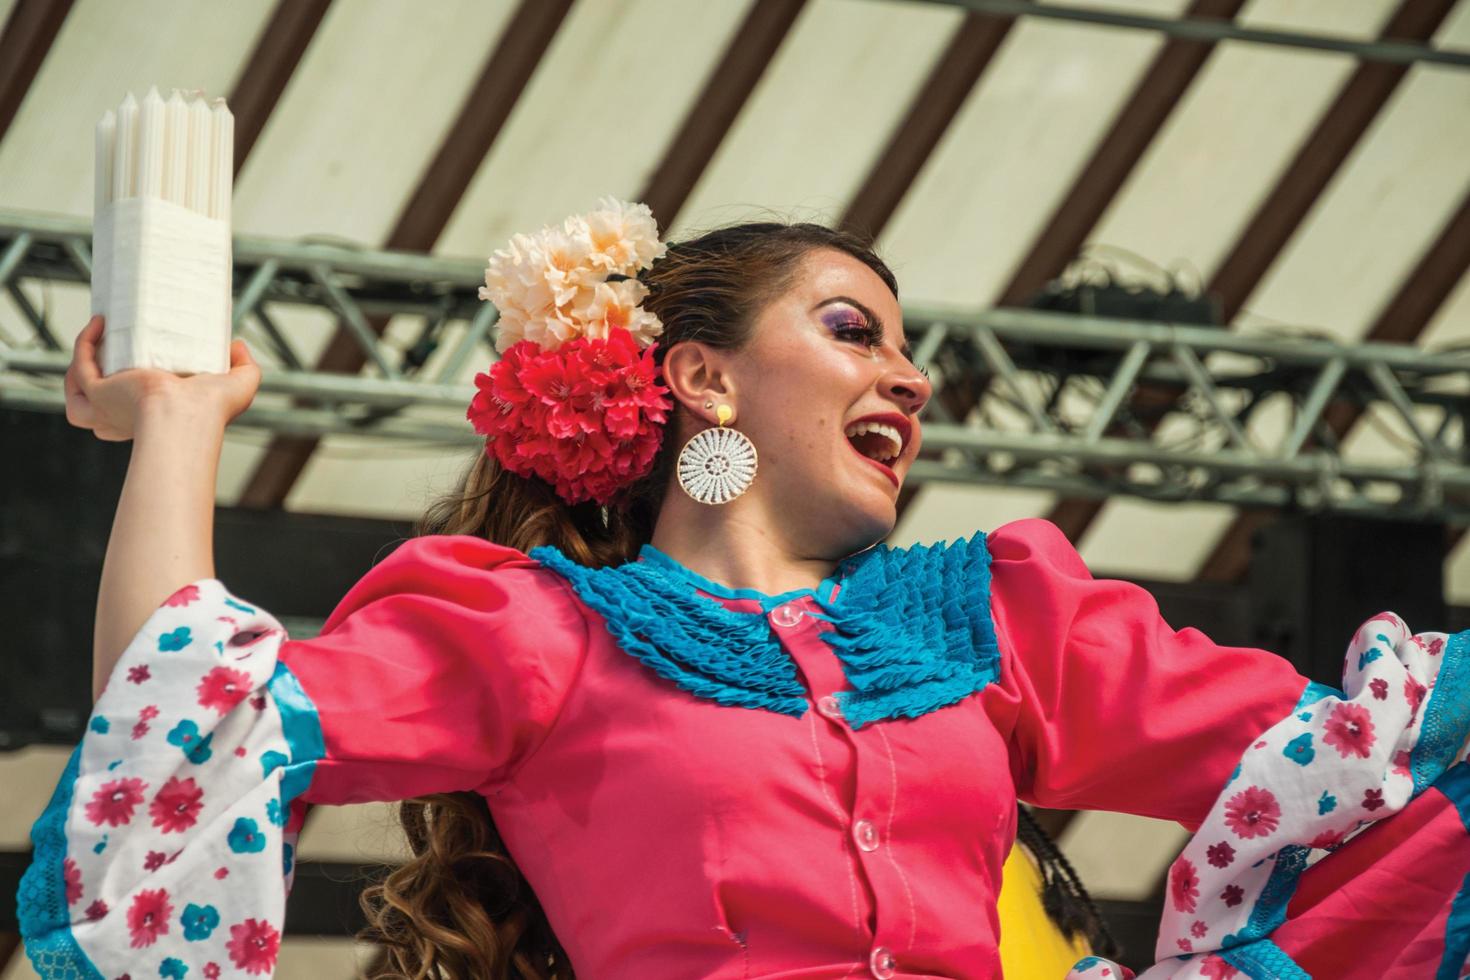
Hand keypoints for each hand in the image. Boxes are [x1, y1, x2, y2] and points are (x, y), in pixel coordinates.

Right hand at [63, 316, 261, 440]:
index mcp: (156, 418)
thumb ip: (245, 365)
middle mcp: (128, 417)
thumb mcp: (239, 385)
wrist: (187, 416)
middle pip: (100, 409)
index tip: (141, 352)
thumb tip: (236, 345)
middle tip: (114, 345)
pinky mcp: (99, 393)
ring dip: (80, 370)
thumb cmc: (210, 412)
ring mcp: (109, 407)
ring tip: (100, 338)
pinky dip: (83, 344)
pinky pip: (80, 366)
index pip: (136, 410)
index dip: (134, 383)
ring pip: (78, 397)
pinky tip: (100, 323)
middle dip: (98, 382)